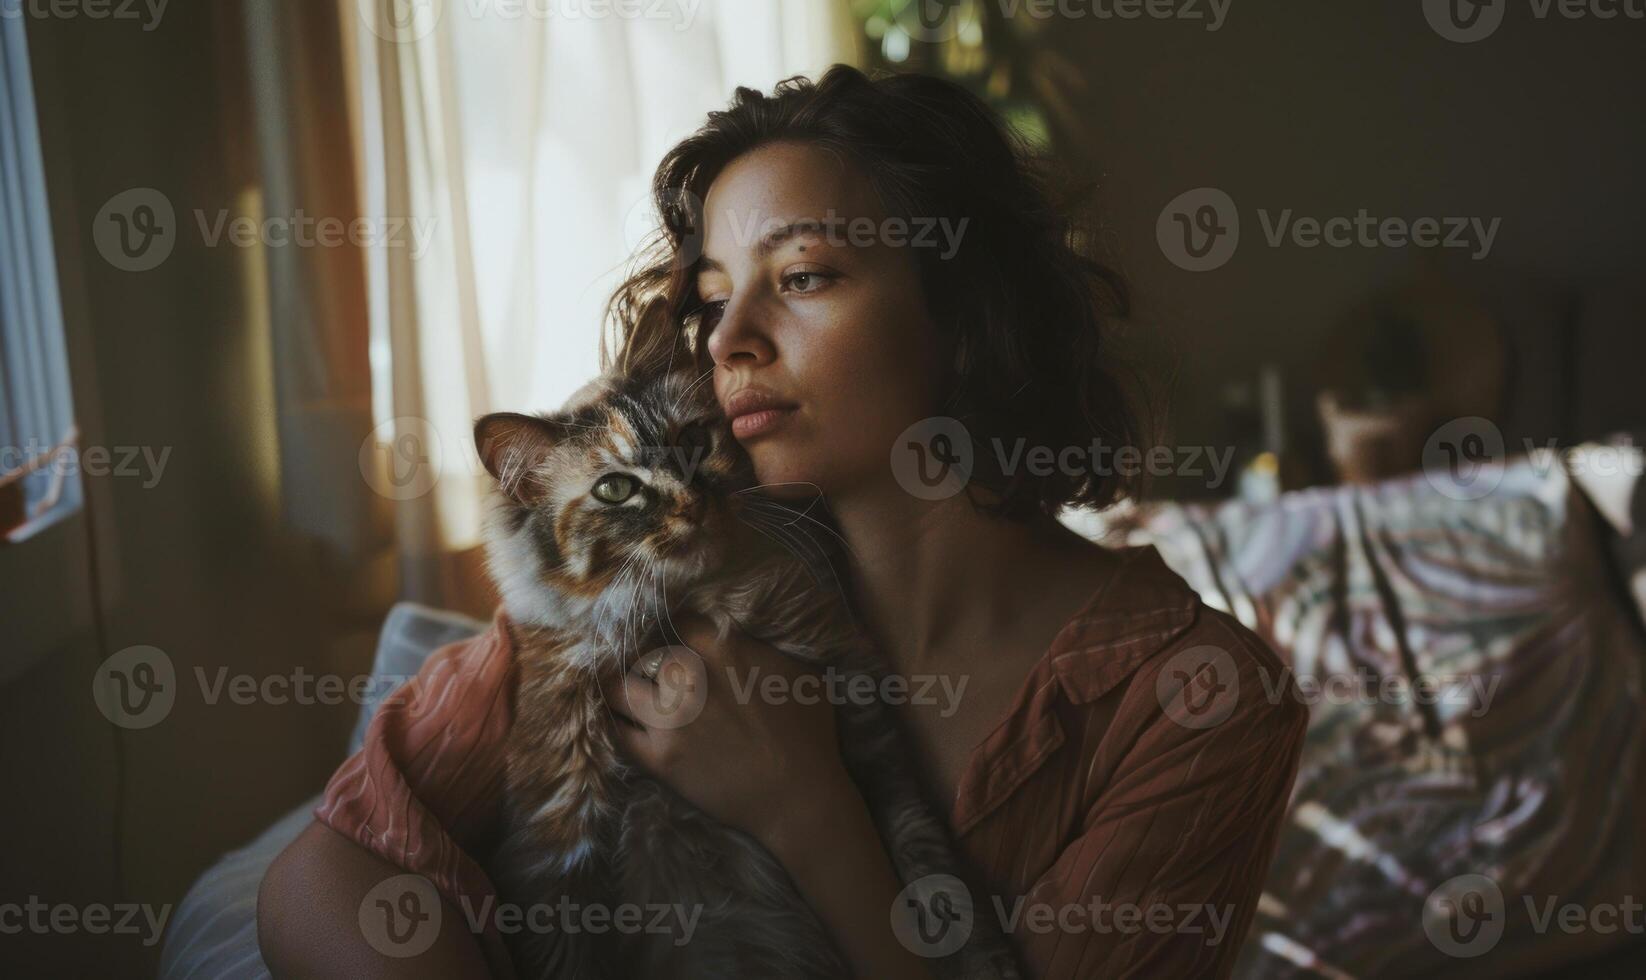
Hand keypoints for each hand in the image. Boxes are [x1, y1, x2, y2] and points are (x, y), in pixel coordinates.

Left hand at [603, 614, 855, 849]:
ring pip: (618, 687)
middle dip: (647, 660)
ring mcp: (670, 718)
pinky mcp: (660, 757)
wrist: (798, 797)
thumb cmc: (809, 734)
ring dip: (620, 687)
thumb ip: (766, 645)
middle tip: (651, 670)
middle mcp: (690, 677)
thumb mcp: (802, 671)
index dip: (676, 628)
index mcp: (724, 649)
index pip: (680, 620)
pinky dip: (617, 724)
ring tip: (624, 691)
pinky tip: (621, 721)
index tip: (676, 638)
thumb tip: (747, 629)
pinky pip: (618, 732)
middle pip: (644, 652)